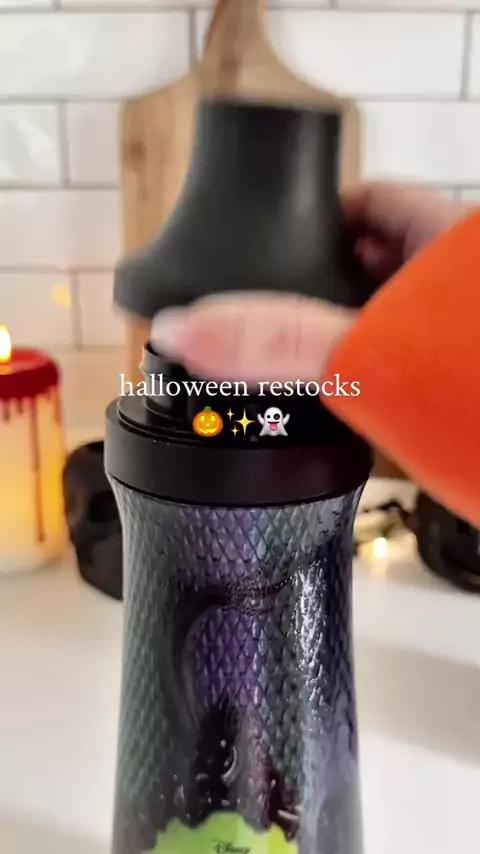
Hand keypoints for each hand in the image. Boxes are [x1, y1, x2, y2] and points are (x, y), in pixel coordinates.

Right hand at [151, 182, 467, 383]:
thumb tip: (191, 327)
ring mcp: (456, 338)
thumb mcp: (373, 356)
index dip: (307, 220)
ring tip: (284, 371)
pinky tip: (339, 410)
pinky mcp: (457, 385)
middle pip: (366, 264)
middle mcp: (453, 285)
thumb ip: (280, 344)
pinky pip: (401, 371)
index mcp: (445, 244)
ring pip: (384, 324)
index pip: (365, 201)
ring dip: (340, 347)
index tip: (259, 250)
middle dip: (312, 292)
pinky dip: (369, 387)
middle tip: (257, 324)